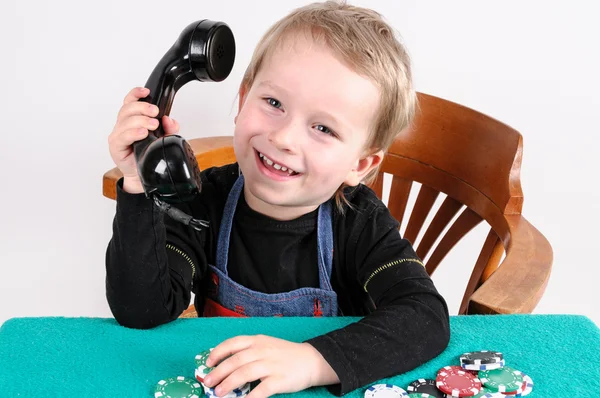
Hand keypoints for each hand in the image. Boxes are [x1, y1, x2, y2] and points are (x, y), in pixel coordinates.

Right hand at [107, 87, 179, 192]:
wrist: (144, 175)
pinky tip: (142, 133)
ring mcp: (118, 135)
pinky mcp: (116, 147)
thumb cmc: (150, 155)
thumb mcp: (164, 139)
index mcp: (132, 119)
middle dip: (142, 107)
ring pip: (125, 121)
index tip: (146, 91)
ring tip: (153, 125)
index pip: (130, 101)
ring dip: (140, 120)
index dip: (136, 94)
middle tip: (155, 112)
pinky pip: (122, 137)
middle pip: (128, 108)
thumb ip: (169, 129)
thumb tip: (169, 119)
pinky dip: (133, 133)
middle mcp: (123, 125)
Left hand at [203, 335, 339, 397]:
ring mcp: (271, 365)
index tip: (208, 362)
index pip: (233, 343)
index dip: (218, 352)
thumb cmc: (285, 355)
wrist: (312, 360)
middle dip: (219, 371)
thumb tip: (224, 366)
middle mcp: (263, 350)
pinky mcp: (280, 380)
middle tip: (208, 382)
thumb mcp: (266, 346)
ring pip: (245, 373)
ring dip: (229, 383)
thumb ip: (249, 352)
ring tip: (218, 393)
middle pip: (236, 360)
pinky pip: (261, 390)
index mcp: (258, 341)